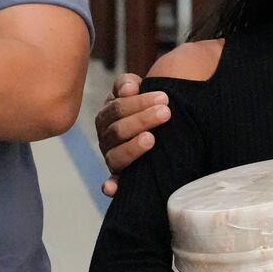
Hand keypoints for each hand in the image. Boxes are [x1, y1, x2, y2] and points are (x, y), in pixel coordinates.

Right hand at [94, 73, 170, 195]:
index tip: (164, 97)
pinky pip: (112, 183)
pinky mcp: (119, 176)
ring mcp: (111, 157)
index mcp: (108, 115)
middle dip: (142, 120)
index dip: (139, 102)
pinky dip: (111, 186)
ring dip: (133, 148)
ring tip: (151, 139)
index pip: (118, 108)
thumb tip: (128, 88)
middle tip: (166, 113)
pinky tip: (112, 188)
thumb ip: (128, 83)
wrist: (157, 124)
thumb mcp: (137, 89)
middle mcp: (106, 137)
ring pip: (116, 155)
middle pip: (118, 130)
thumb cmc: (146, 104)